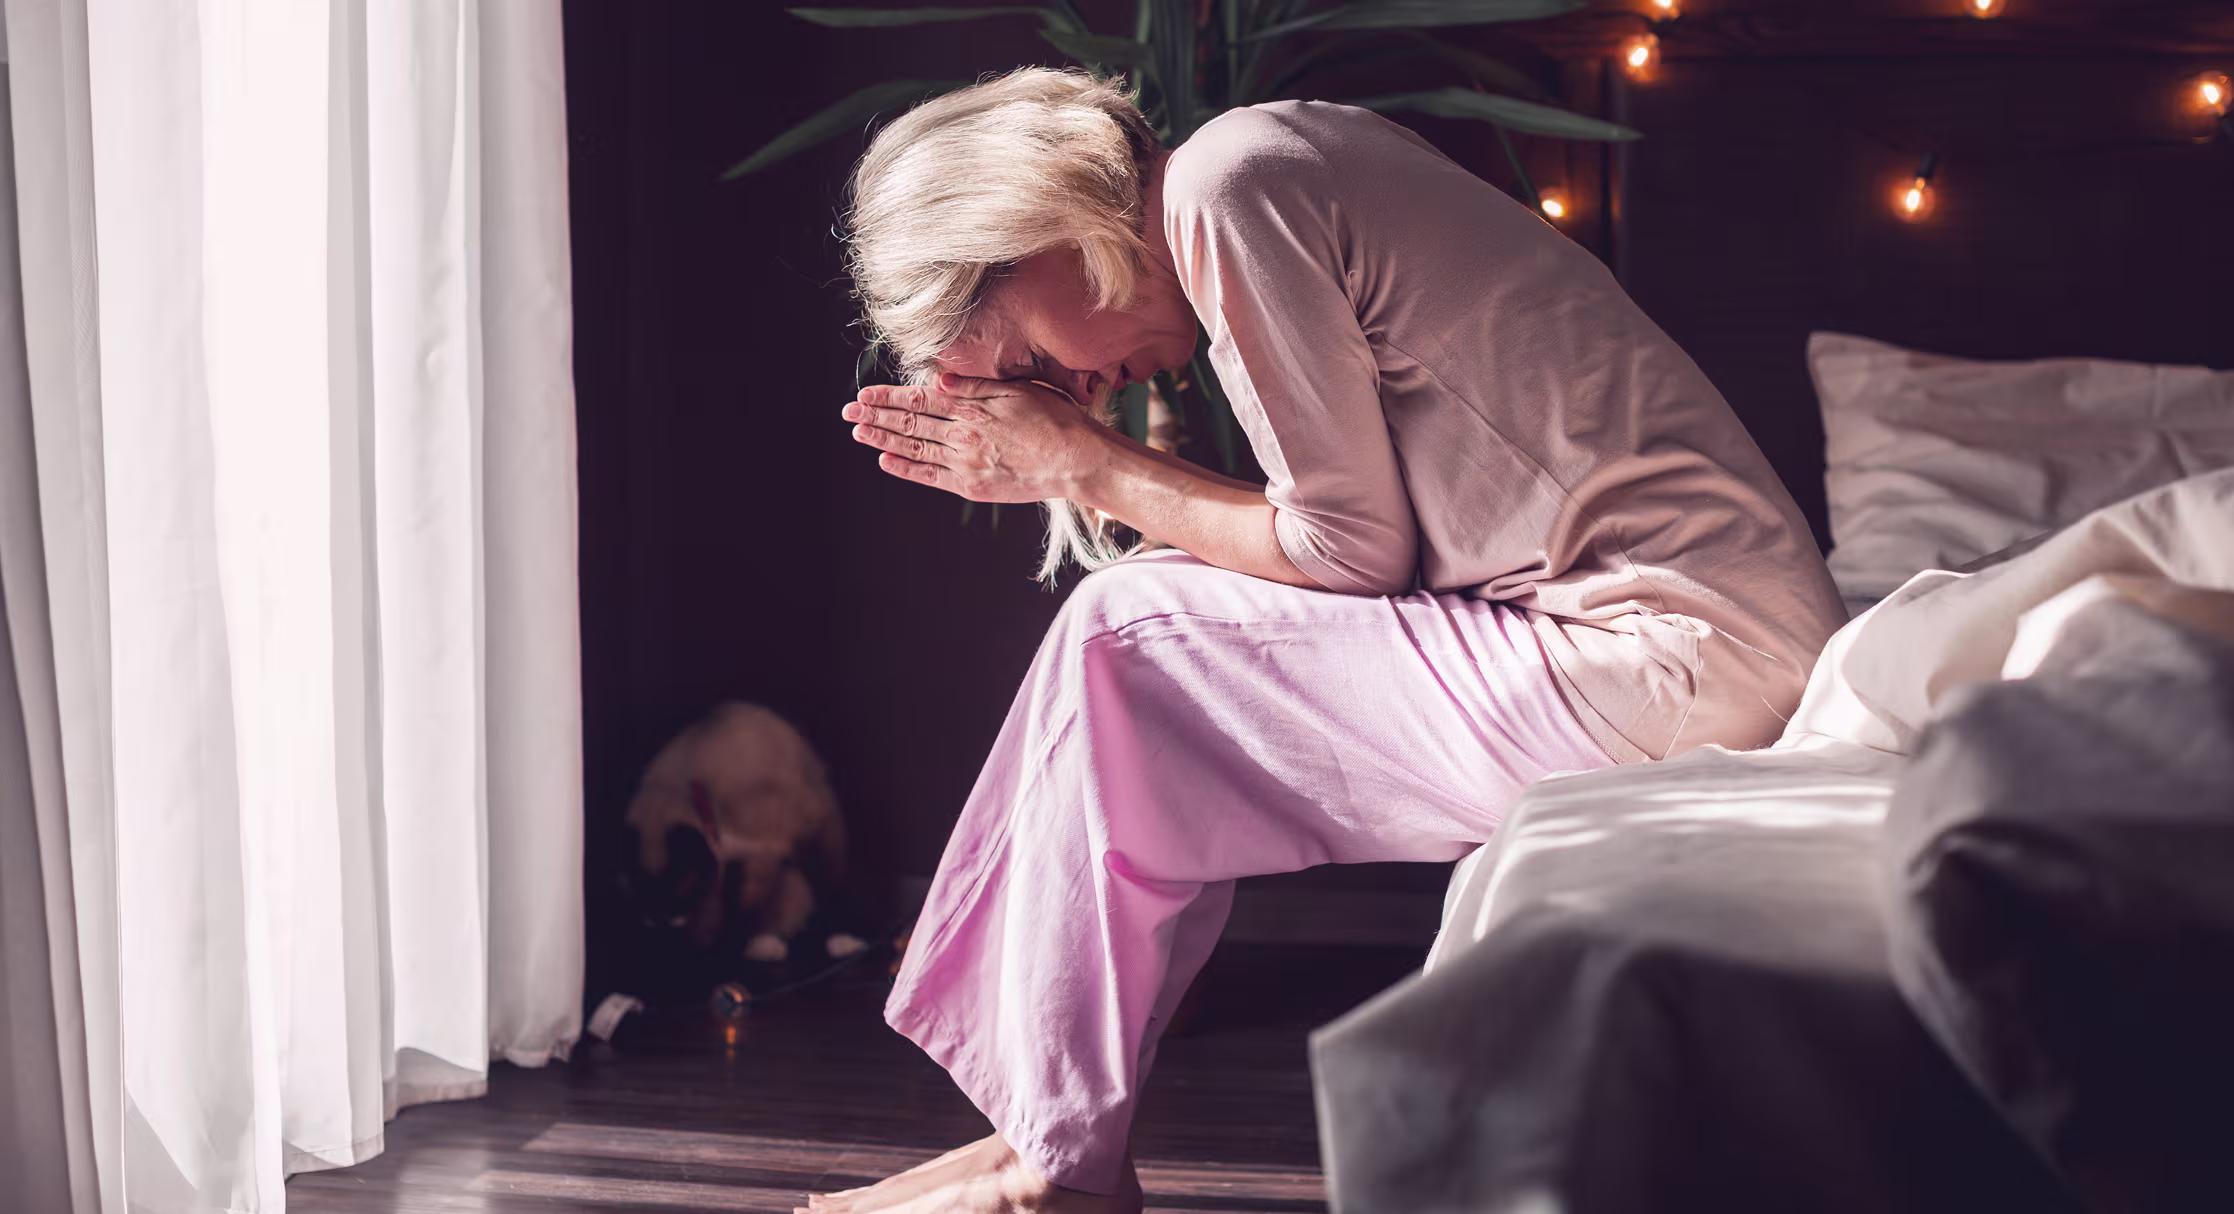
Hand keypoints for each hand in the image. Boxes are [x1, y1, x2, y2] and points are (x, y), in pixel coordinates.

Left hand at [841, 374, 1109, 502]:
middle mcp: (963, 435)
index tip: (865, 394)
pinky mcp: (972, 486)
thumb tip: (938, 378)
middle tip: (849, 412)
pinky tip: (887, 460)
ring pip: (915, 447)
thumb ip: (975, 386)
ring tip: (860, 433)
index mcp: (973, 407)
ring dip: (883, 439)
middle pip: (910, 422)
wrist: (1077, 462)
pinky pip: (930, 476)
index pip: (920, 398)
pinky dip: (906, 468)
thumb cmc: (1056, 421)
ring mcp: (965, 463)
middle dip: (876, 416)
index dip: (889, 396)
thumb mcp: (1018, 390)